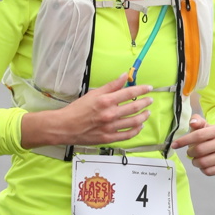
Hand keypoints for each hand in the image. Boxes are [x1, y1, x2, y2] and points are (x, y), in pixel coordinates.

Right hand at [21, 72, 152, 149]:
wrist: (65, 127)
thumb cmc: (77, 110)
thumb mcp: (93, 94)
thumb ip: (110, 86)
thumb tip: (124, 76)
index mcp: (106, 101)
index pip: (129, 93)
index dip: (141, 89)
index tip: (148, 88)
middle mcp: (110, 114)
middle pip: (134, 107)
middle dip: (145, 103)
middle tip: (150, 100)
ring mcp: (110, 128)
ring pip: (134, 122)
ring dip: (143, 116)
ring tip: (147, 113)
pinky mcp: (108, 138)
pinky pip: (127, 135)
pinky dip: (136, 130)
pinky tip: (139, 126)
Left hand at [172, 114, 214, 174]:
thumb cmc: (207, 136)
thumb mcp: (201, 125)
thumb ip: (196, 120)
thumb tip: (192, 122)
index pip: (198, 135)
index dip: (184, 141)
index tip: (174, 145)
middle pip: (199, 150)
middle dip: (190, 152)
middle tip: (189, 152)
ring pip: (203, 163)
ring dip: (195, 162)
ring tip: (196, 158)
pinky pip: (208, 171)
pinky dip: (202, 169)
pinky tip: (203, 164)